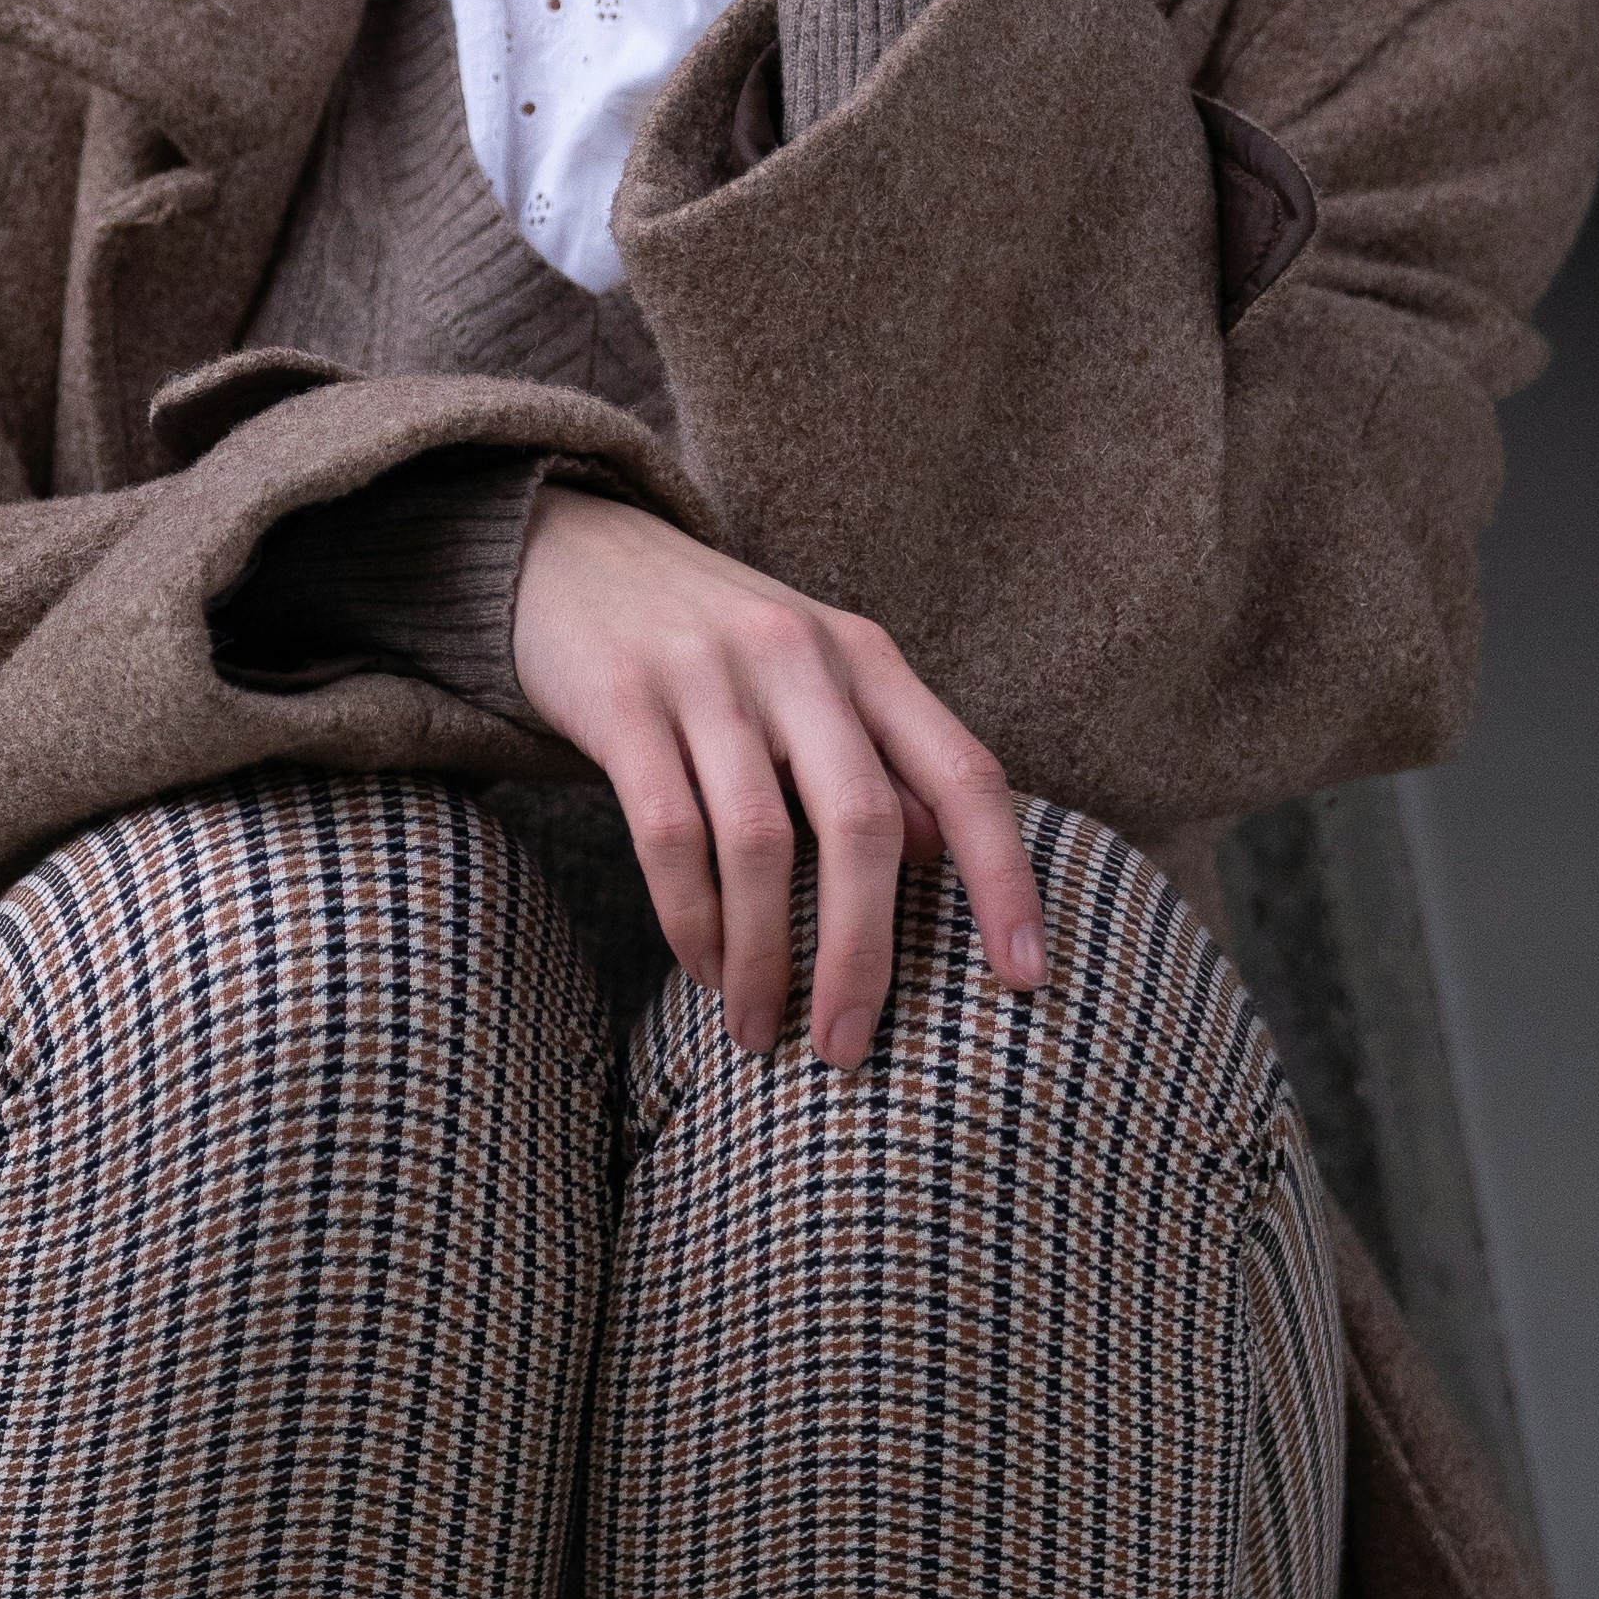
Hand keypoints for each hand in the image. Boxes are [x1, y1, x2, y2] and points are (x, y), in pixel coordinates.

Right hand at [510, 487, 1045, 1060]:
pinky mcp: (621, 699)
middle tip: (848, 1047)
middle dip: (861, 956)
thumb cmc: (713, 643)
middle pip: (864, 826)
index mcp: (867, 657)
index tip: (1025, 980)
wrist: (572, 551)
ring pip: (760, 845)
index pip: (964, 775)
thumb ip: (876, 757)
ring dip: (764, 958)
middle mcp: (800, 658)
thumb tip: (936, 854)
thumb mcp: (813, 680)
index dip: (1004, 881)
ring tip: (760, 1030)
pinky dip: (691, 922)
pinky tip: (705, 970)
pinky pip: (669, 836)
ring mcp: (707, 675)